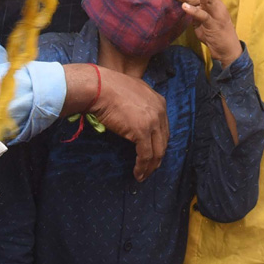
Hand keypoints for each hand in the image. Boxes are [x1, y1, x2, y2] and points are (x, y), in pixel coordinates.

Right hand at [89, 67, 169, 181]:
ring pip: (157, 151)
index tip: (153, 153)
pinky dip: (142, 167)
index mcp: (159, 102)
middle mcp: (160, 112)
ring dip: (151, 166)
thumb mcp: (133, 90)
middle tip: (150, 168)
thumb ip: (140, 102)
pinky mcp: (142, 132)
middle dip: (157, 157)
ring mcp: (152, 122)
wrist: (99, 87)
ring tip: (143, 175)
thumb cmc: (109, 88)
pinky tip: (138, 174)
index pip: (163, 128)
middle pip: (163, 141)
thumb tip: (135, 115)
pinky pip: (145, 155)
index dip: (158, 143)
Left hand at [167, 0, 241, 65]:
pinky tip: (184, 7)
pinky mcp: (212, 25)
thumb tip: (185, 4)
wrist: (228, 50)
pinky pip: (201, 16)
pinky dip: (193, 11)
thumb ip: (196, 11)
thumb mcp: (204, 20)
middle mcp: (215, 6)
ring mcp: (214, 15)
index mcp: (214, 3)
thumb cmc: (215, 34)